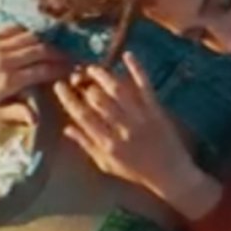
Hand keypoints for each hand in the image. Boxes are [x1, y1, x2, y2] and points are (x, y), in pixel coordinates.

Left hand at [0, 27, 70, 121]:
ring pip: (30, 37)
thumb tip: (36, 119)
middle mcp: (4, 60)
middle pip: (40, 50)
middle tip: (68, 58)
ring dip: (44, 42)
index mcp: (7, 81)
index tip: (71, 71)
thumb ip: (15, 113)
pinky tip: (33, 40)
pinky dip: (27, 33)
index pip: (42, 70)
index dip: (60, 70)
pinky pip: (14, 29)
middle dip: (57, 54)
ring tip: (54, 50)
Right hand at [56, 57, 220, 219]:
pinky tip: (127, 55)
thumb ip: (87, 145)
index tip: (60, 85)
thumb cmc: (136, 171)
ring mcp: (141, 118)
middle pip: (98, 99)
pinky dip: (137, 69)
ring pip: (118, 90)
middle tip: (78, 76)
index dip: (68, 98)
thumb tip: (67, 128)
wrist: (170, 175)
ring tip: (93, 68)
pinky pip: (145, 86)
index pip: (82, 116)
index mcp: (107, 144)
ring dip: (103, 75)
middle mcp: (122, 129)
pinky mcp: (156, 111)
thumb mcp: (107, 164)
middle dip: (84, 84)